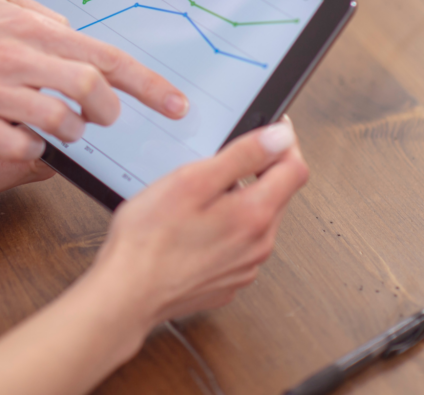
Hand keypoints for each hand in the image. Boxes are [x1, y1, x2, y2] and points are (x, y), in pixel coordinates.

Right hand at [0, 0, 188, 159]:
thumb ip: (41, 16)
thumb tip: (74, 32)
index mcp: (31, 29)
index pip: (106, 56)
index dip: (149, 84)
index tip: (176, 105)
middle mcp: (18, 60)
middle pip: (92, 92)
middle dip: (110, 111)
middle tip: (106, 117)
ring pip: (62, 124)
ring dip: (72, 131)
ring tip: (61, 125)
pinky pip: (22, 147)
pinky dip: (33, 147)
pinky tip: (22, 136)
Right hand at [92, 118, 308, 329]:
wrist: (128, 293)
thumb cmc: (149, 240)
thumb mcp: (192, 181)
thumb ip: (241, 156)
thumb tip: (279, 138)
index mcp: (255, 215)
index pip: (295, 169)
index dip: (284, 142)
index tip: (271, 130)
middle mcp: (258, 245)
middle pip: (277, 195)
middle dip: (258, 171)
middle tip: (220, 161)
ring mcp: (244, 267)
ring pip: (256, 221)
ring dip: (238, 201)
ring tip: (197, 197)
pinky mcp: (227, 280)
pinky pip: (238, 245)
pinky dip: (224, 229)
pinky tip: (193, 227)